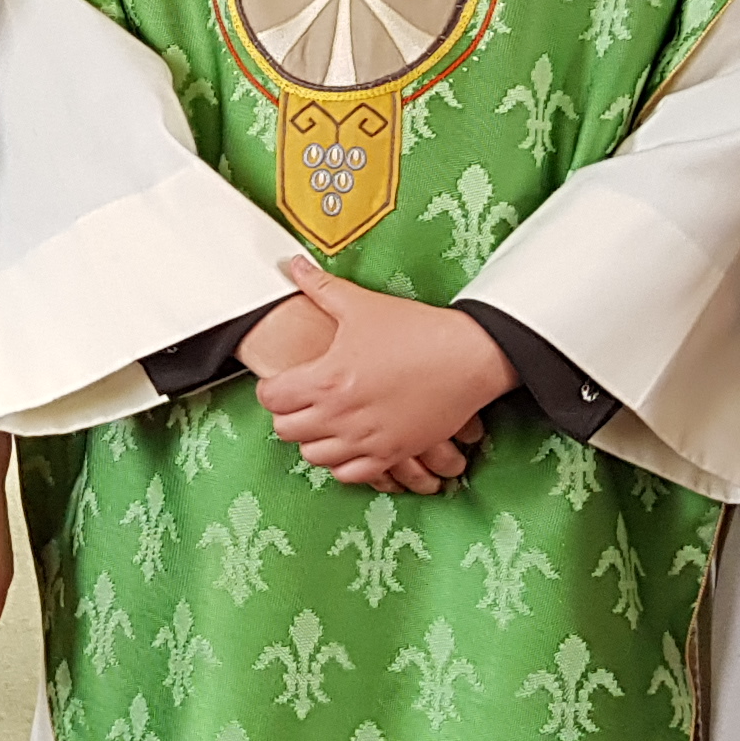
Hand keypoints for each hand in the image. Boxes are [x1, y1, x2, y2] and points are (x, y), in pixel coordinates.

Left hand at [252, 261, 508, 493]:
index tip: (283, 381)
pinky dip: (343, 462)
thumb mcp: (362, 304)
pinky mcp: (391, 454)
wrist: (468, 357)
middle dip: (289, 413)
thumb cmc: (416, 330)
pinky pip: (349, 475)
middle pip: (286, 430)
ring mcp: (365, 439)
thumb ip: (320, 287)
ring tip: (325, 421)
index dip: (271, 387)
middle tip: (303, 399)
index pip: (270, 398)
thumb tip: (293, 265)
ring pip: (313, 456)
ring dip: (314, 439)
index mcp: (326, 378)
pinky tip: (349, 442)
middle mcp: (340, 415)